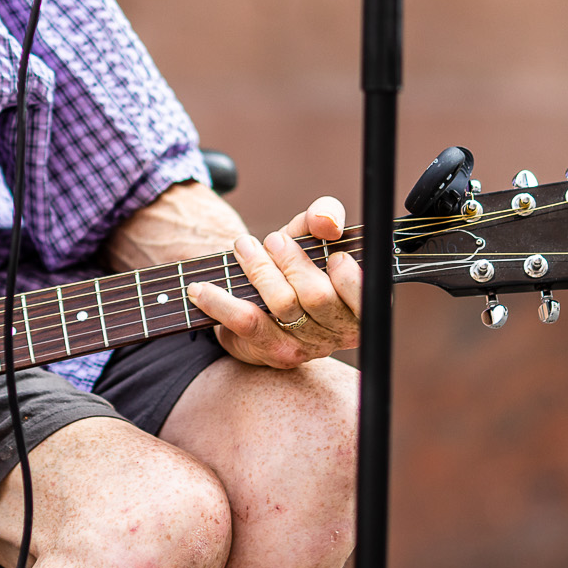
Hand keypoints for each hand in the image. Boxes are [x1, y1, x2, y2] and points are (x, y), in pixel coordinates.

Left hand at [187, 196, 360, 368]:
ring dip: (259, 269)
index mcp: (361, 306)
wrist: (256, 294)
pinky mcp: (270, 351)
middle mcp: (338, 333)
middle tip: (271, 240)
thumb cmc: (292, 262)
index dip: (348, 276)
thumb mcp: (309, 234)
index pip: (366, 298)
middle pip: (317, 297)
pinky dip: (221, 301)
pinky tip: (201, 288)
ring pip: (282, 304)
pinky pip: (245, 322)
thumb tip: (325, 221)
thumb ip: (324, 216)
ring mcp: (304, 347)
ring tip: (243, 248)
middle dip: (292, 261)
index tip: (331, 253)